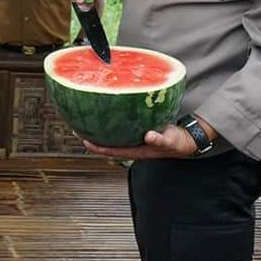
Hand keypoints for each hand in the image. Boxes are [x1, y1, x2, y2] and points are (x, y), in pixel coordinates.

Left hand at [81, 124, 198, 159]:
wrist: (186, 140)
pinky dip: (110, 121)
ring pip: (112, 135)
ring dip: (98, 129)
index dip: (97, 147)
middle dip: (91, 137)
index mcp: (136, 150)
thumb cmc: (177, 142)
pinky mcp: (137, 129)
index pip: (112, 150)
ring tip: (83, 118)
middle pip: (107, 143)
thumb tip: (149, 136)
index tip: (84, 140)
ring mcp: (133, 137)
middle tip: (75, 127)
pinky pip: (120, 126)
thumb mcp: (170, 141)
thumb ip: (160, 139)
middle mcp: (131, 144)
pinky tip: (104, 110)